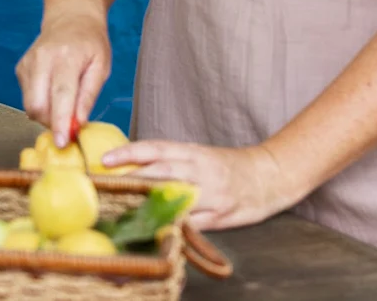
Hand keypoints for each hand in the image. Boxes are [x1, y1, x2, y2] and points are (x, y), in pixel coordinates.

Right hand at [16, 5, 110, 147]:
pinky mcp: (20, 68)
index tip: (63, 142)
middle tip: (70, 125)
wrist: (70, 17)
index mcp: (66, 57)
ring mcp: (28, 63)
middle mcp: (41, 59)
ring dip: (47, 115)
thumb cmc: (91, 43)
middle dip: (52, 123)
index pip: (61, 95)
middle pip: (37, 104)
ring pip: (30, 105)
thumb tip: (79, 123)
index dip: (61, 122)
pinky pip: (28, 98)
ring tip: (64, 106)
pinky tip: (53, 91)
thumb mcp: (101, 66)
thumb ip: (89, 95)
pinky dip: (41, 103)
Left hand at [99, 140, 303, 229]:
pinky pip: (195, 222)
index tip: (107, 158)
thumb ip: (171, 162)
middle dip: (135, 177)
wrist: (270, 175)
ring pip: (178, 196)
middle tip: (108, 183)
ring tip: (127, 207)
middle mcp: (201, 170)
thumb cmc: (228, 166)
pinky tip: (159, 228)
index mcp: (193, 152)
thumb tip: (134, 169)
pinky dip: (176, 224)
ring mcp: (212, 193)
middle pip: (163, 171)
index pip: (157, 148)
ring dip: (152, 202)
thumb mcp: (200, 156)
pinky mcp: (222, 215)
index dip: (131, 152)